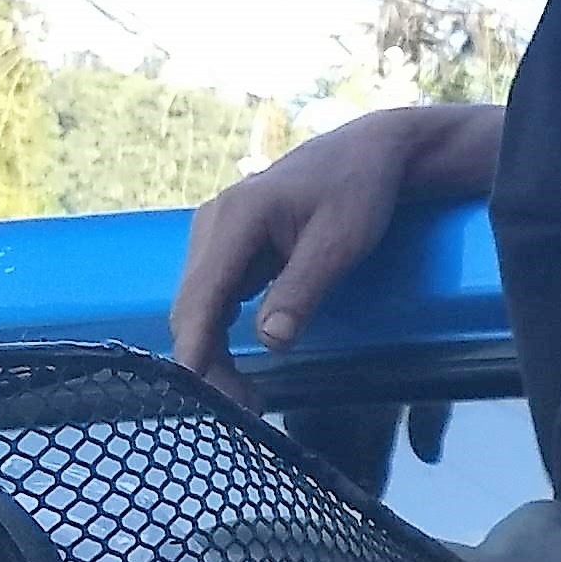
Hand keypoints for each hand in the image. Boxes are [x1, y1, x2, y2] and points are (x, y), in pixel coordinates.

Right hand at [170, 104, 504, 401]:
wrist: (369, 152)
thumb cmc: (358, 191)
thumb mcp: (340, 242)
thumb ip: (302, 289)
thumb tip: (269, 341)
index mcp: (235, 218)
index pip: (201, 293)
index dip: (192, 345)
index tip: (191, 388)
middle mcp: (213, 224)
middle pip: (192, 305)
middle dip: (206, 360)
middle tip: (238, 409)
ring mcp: (217, 235)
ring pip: (199, 305)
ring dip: (212, 352)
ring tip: (241, 398)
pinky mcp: (229, 248)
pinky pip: (214, 297)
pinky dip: (220, 333)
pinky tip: (237, 367)